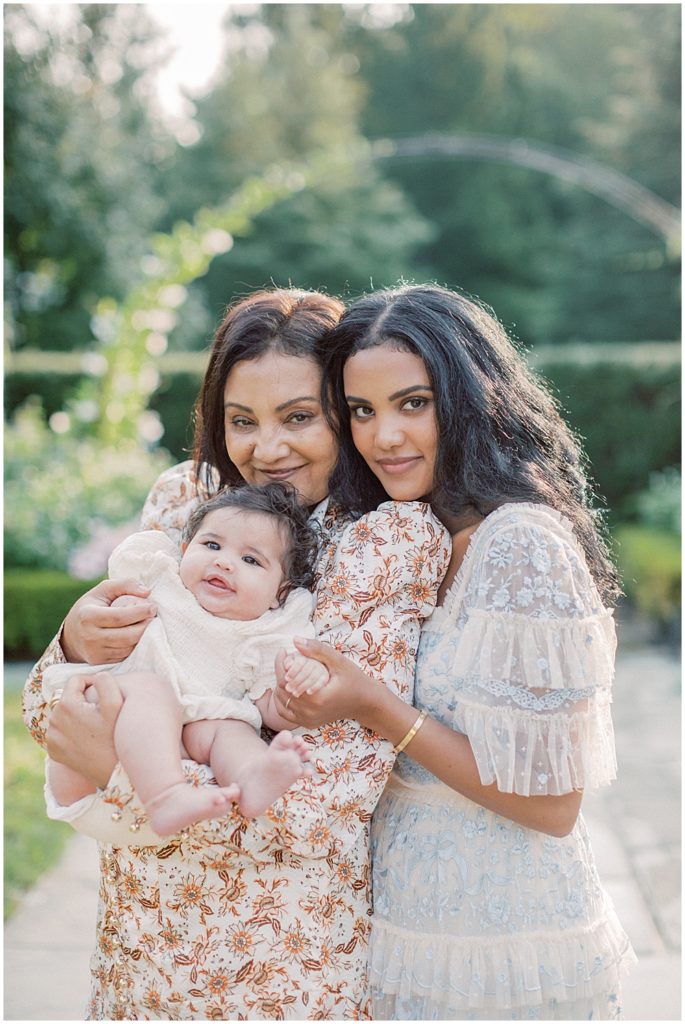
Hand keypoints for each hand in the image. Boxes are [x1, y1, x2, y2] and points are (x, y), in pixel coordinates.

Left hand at [46, 672, 122, 787]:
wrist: (113, 772)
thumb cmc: (116, 736)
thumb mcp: (116, 703)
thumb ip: (105, 681)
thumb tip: (96, 676)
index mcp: (66, 705)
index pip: (76, 680)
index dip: (93, 682)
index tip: (105, 693)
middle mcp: (54, 720)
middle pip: (68, 697)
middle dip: (83, 699)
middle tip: (101, 711)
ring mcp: (52, 738)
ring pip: (63, 715)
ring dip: (76, 714)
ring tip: (94, 724)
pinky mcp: (53, 751)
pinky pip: (60, 732)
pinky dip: (70, 731)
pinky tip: (86, 737)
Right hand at [61, 578, 155, 663]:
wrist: (71, 636)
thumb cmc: (90, 607)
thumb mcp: (102, 590)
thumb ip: (124, 585)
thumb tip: (147, 592)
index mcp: (88, 616)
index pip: (120, 616)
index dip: (140, 612)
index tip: (153, 607)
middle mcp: (89, 636)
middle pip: (127, 636)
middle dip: (145, 626)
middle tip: (154, 617)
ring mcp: (95, 652)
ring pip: (128, 648)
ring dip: (142, 637)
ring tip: (148, 625)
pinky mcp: (100, 662)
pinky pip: (124, 655)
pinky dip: (135, 645)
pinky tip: (139, 635)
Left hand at [273, 638, 378, 727]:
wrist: (364, 702)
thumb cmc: (353, 679)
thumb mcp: (338, 661)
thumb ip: (317, 650)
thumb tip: (295, 640)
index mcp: (316, 698)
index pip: (285, 680)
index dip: (280, 664)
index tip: (283, 651)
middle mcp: (310, 713)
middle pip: (282, 690)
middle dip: (280, 672)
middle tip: (285, 659)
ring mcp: (308, 721)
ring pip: (281, 701)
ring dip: (280, 685)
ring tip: (287, 670)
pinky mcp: (308, 724)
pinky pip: (286, 712)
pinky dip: (282, 699)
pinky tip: (289, 686)